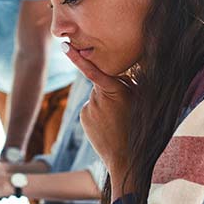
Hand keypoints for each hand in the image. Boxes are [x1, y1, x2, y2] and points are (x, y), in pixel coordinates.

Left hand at [64, 44, 132, 180]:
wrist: (126, 157)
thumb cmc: (138, 126)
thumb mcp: (140, 100)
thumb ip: (128, 84)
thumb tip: (117, 75)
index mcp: (114, 90)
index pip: (94, 70)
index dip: (78, 57)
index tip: (64, 46)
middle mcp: (98, 97)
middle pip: (101, 83)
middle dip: (110, 89)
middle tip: (123, 107)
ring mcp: (89, 108)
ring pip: (96, 96)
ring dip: (105, 102)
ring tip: (116, 120)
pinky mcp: (84, 117)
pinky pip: (91, 107)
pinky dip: (98, 112)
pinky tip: (107, 125)